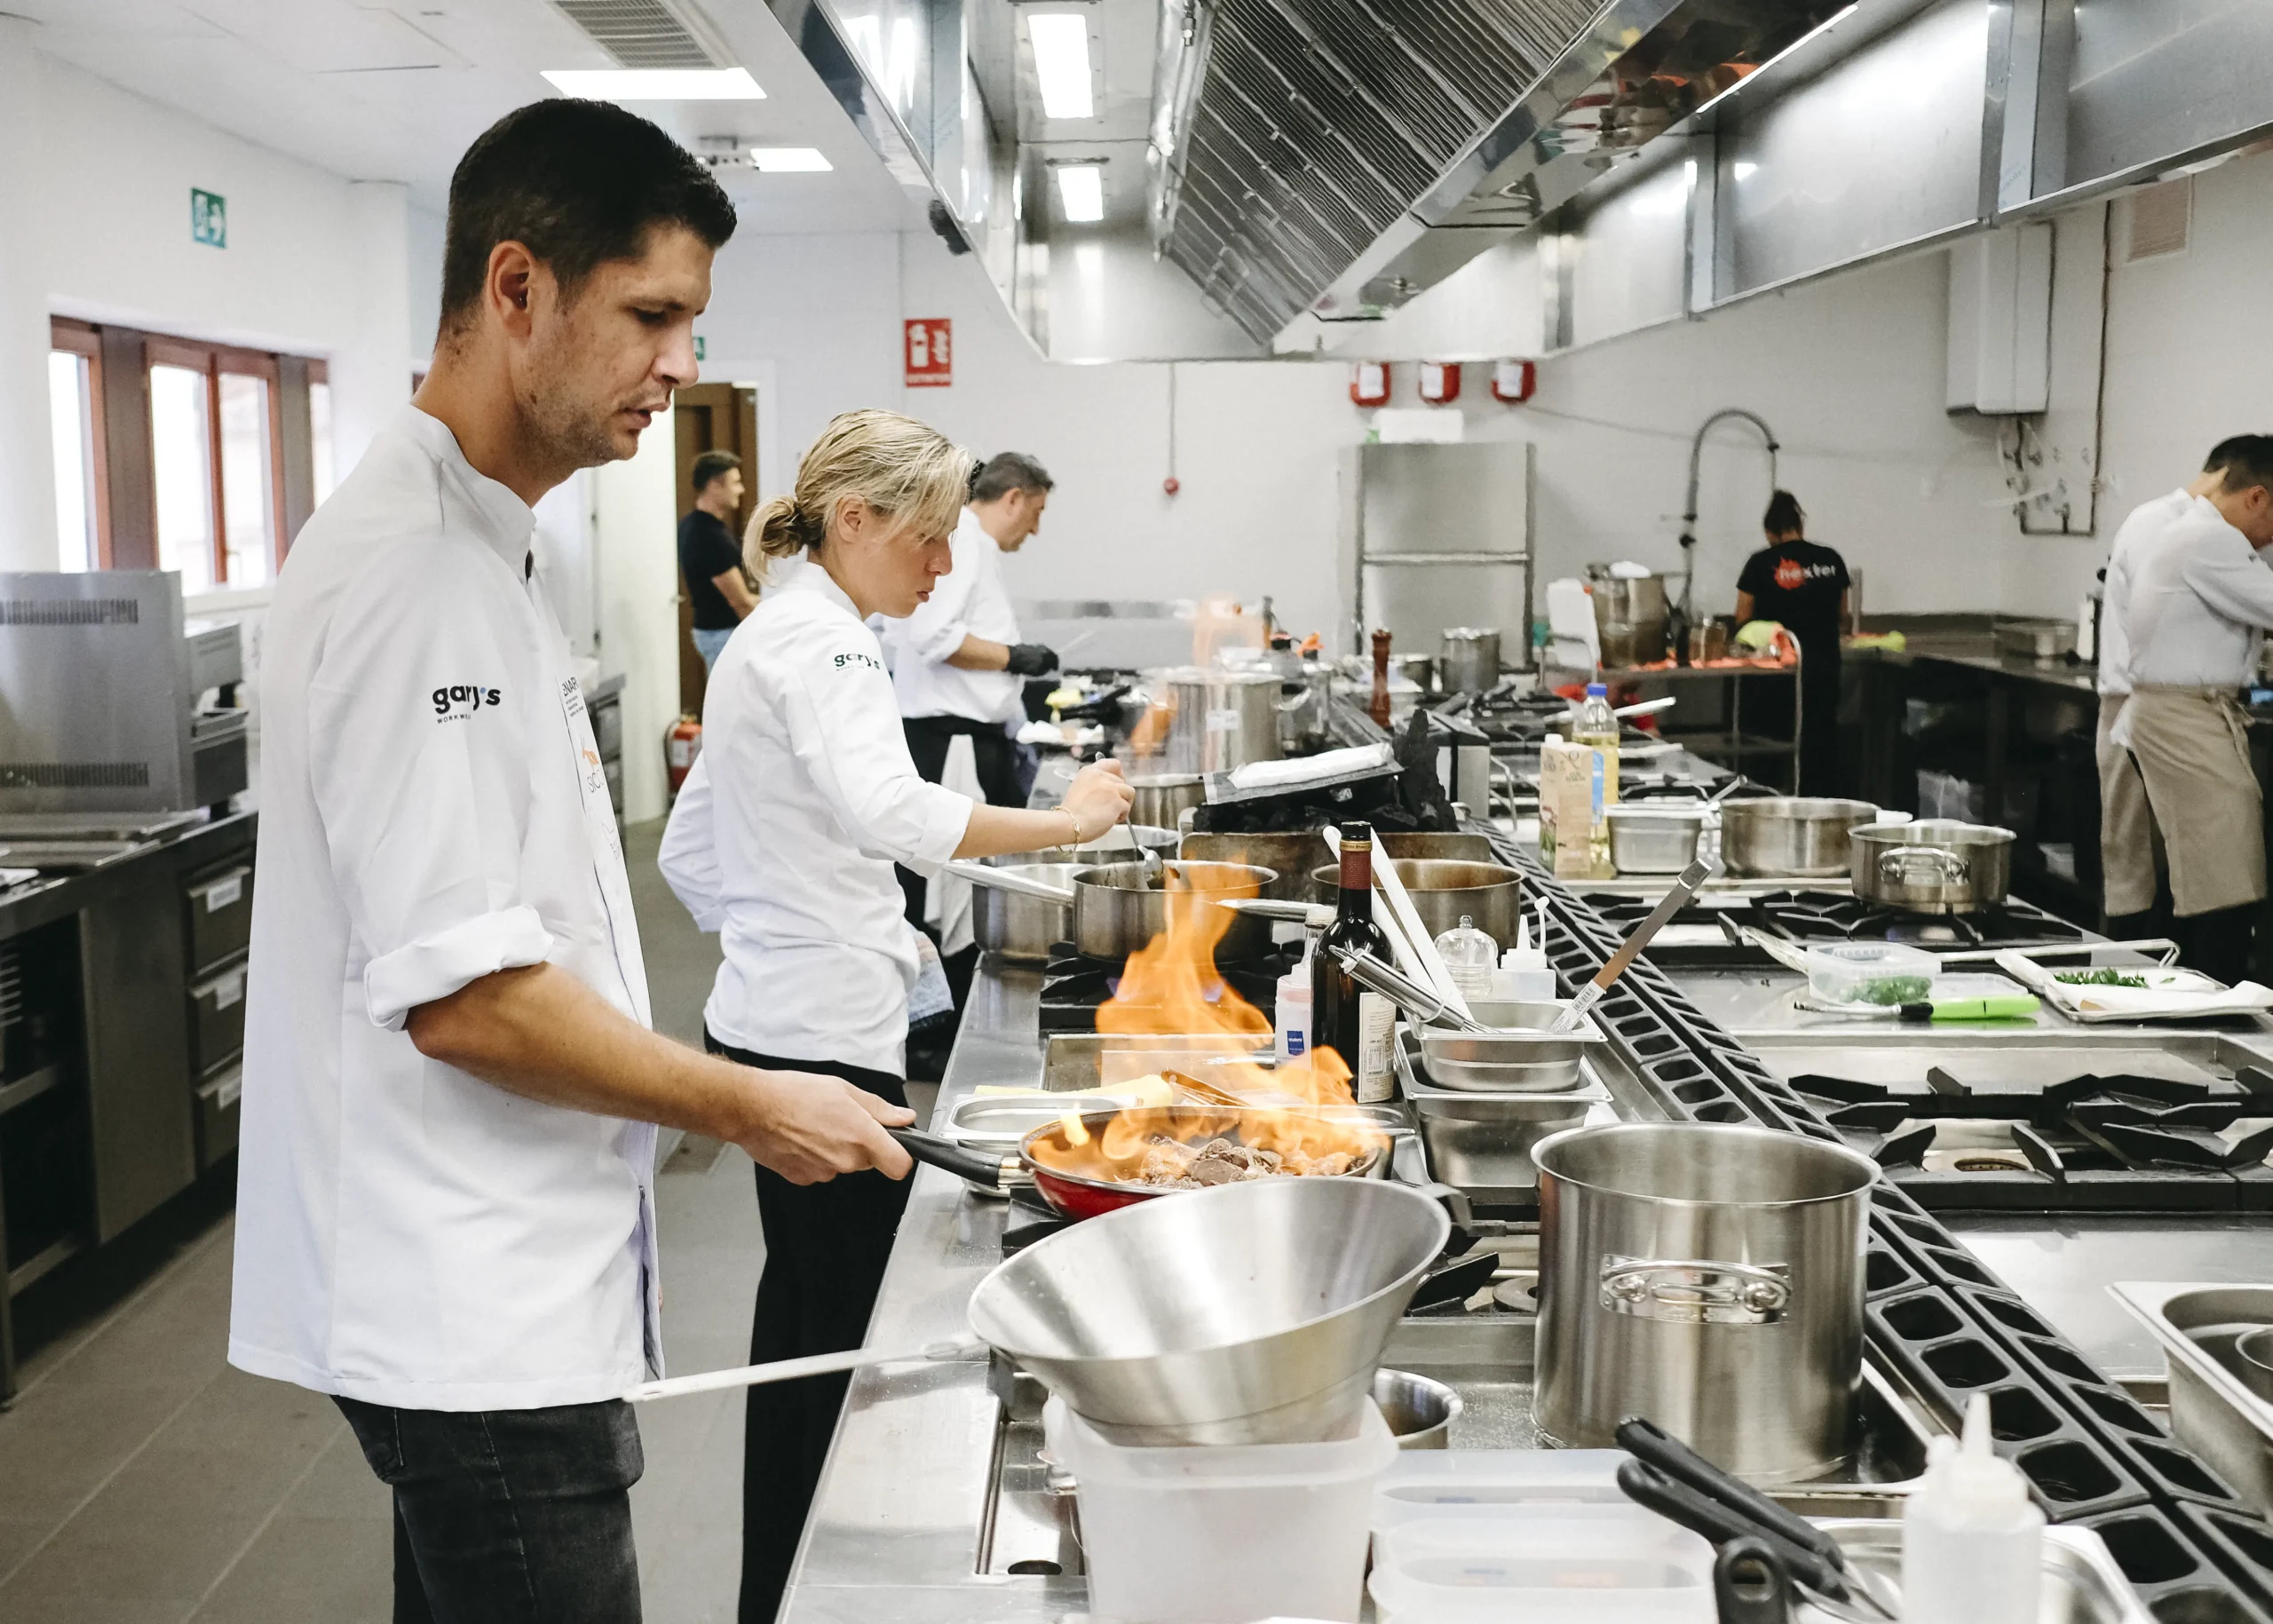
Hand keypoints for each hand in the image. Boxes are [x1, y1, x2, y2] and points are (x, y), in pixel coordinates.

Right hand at [737, 1067, 914, 1184]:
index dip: (900, 1156)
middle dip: (861, 1144)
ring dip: (836, 1150)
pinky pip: (820, 1171)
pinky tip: (801, 1138)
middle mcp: (845, 1160)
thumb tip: (903, 1118)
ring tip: (815, 1126)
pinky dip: (815, 1158)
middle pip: (868, 1161)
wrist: (752, 1108)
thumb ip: (878, 1108)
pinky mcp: (803, 1179)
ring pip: (843, 1165)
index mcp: (861, 1136)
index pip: (899, 1166)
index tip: (894, 1146)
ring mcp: (823, 1173)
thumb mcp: (843, 1089)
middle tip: (841, 1120)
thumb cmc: (794, 1093)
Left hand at [1004, 642, 1059, 676]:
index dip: (1055, 665)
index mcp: (1048, 653)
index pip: (1055, 658)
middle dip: (1049, 660)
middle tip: (1049, 666)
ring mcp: (1034, 645)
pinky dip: (1036, 656)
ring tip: (1041, 663)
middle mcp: (1043, 647)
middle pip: (1049, 654)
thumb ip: (1046, 669)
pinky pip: (1035, 651)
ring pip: (1042, 652)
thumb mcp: (1039, 671)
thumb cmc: (1026, 666)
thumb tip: (1049, 668)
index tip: (1054, 669)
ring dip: (1043, 657)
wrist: (1011, 657)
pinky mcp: (1026, 646)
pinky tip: (1033, 660)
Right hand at [1062, 758, 1133, 837]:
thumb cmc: (1071, 813)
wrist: (1069, 824)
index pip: (1113, 764)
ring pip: (1129, 792)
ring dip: (1124, 804)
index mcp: (1089, 772)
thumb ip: (1095, 785)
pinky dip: (1121, 816)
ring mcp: (1110, 788)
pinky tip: (1110, 820)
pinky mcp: (1117, 801)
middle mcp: (1101, 776)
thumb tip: (1111, 790)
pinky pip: (1127, 807)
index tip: (1118, 785)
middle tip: (1110, 807)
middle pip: (1123, 782)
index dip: (1120, 774)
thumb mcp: (1079, 789)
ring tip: (1112, 814)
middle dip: (1120, 795)